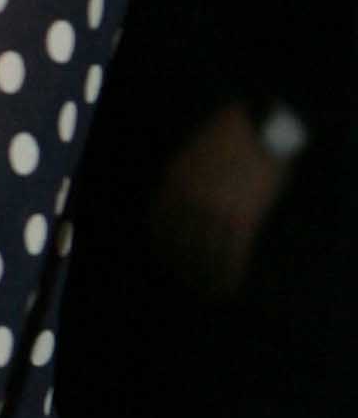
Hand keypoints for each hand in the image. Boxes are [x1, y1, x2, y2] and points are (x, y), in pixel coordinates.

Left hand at [149, 97, 288, 300]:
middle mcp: (189, 201)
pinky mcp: (243, 219)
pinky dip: (228, 276)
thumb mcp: (192, 155)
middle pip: (178, 244)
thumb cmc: (228, 135)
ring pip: (204, 255)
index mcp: (173, 182)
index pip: (159, 224)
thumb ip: (181, 183)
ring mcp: (216, 211)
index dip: (162, 246)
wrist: (260, 124)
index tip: (166, 259)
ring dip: (204, 279)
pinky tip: (228, 289)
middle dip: (181, 268)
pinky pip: (232, 256)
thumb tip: (177, 211)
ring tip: (206, 293)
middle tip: (186, 282)